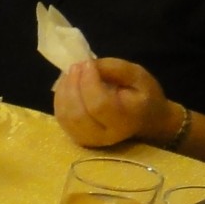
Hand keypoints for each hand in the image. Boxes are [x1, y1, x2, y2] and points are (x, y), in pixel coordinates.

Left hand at [54, 57, 173, 148]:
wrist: (145, 122)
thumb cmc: (143, 97)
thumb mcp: (138, 76)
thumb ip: (115, 68)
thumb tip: (88, 65)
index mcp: (125, 120)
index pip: (99, 105)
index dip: (89, 82)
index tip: (88, 63)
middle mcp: (105, 136)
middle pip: (77, 113)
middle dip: (72, 85)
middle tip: (76, 65)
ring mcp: (89, 140)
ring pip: (66, 117)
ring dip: (63, 91)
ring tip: (71, 73)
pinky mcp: (78, 139)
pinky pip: (61, 119)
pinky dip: (60, 99)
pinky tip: (67, 84)